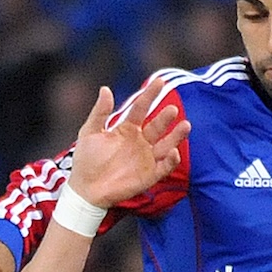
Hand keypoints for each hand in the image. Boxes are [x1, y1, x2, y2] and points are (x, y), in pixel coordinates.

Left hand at [64, 75, 190, 208]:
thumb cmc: (86, 161)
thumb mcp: (89, 132)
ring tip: (186, 125)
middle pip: (157, 126)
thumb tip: (106, 89)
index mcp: (126, 129)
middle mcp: (139, 142)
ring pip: (166, 144)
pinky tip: (174, 152)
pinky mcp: (149, 175)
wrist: (85, 189)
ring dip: (176, 136)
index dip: (150, 95)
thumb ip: (99, 112)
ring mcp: (145, 158)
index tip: (160, 81)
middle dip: (165, 118)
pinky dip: (170, 161)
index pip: (141, 108)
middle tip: (173, 109)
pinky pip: (164, 167)